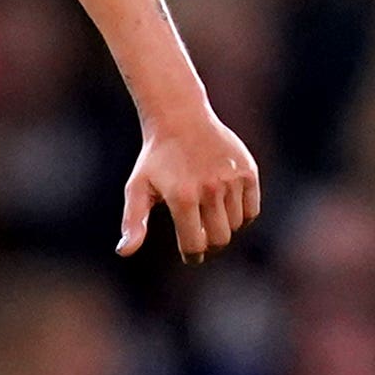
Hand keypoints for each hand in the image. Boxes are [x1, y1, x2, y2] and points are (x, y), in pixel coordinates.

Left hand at [119, 112, 260, 260]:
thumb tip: (123, 252)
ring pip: (236, 226)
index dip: (192, 256)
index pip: (195, 245)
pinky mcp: (249, 172)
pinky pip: (251, 210)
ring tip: (208, 213)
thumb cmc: (155, 159)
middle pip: (219, 239)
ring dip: (224, 227)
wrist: (181, 119)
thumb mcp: (137, 188)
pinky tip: (225, 206)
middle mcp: (210, 189)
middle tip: (200, 235)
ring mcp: (231, 180)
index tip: (191, 256)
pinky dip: (241, 215)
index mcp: (182, 197)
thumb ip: (133, 222)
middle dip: (209, 243)